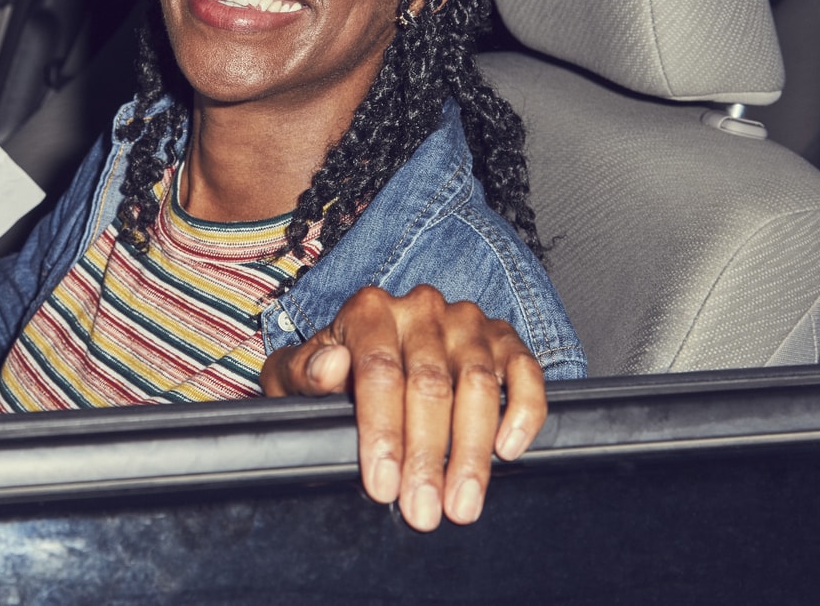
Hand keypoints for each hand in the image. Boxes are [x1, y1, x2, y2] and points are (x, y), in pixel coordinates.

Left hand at [260, 285, 545, 532]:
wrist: (366, 349)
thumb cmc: (329, 372)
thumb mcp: (295, 374)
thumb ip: (303, 372)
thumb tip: (330, 366)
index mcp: (368, 311)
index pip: (379, 370)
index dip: (382, 432)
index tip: (383, 485)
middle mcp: (421, 308)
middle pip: (430, 384)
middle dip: (426, 456)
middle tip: (424, 511)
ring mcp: (466, 322)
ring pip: (478, 384)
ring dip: (472, 451)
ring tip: (462, 504)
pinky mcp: (503, 339)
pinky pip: (525, 371)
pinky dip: (523, 411)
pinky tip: (509, 451)